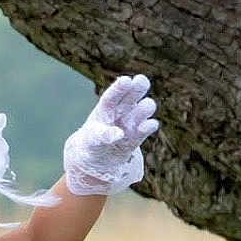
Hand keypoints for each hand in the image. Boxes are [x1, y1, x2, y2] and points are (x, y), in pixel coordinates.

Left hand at [62, 74, 158, 196]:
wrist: (97, 160)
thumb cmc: (91, 145)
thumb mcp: (93, 140)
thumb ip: (104, 135)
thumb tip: (119, 133)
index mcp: (105, 108)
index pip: (112, 95)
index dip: (119, 87)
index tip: (126, 80)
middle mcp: (120, 111)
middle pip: (131, 95)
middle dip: (138, 87)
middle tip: (141, 81)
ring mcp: (131, 122)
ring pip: (143, 108)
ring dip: (145, 108)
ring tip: (146, 107)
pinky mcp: (138, 135)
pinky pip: (148, 127)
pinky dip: (149, 125)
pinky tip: (147, 125)